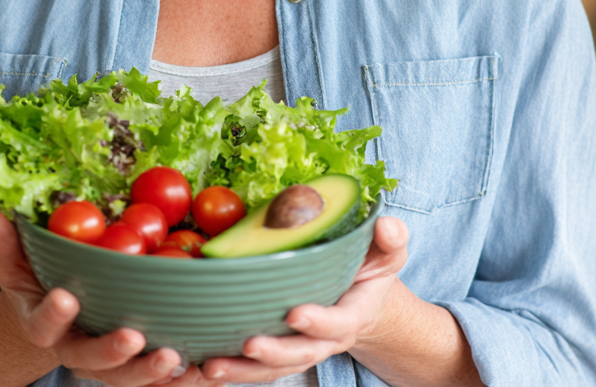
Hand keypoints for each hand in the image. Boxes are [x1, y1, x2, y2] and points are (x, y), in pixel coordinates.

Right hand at [0, 210, 188, 386]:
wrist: (51, 315)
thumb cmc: (34, 280)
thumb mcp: (15, 262)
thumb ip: (7, 242)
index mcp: (43, 325)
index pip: (44, 324)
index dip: (53, 314)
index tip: (67, 296)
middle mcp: (72, 349)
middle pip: (89, 360)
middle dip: (111, 351)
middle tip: (133, 336)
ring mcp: (102, 363)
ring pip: (123, 377)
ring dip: (147, 372)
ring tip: (173, 356)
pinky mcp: (129, 366)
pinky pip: (151, 380)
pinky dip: (173, 379)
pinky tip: (199, 370)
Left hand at [199, 217, 409, 382]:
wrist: (361, 297)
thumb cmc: (369, 268)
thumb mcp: (386, 252)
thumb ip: (391, 240)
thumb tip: (387, 225)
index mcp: (352, 314)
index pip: (338, 324)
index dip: (319, 322)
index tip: (295, 313)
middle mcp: (326, 339)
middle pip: (302, 354)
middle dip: (275, 352)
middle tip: (249, 345)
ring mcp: (302, 348)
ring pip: (275, 368)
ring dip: (244, 370)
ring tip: (213, 365)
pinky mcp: (280, 350)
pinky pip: (257, 368)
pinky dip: (233, 370)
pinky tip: (204, 365)